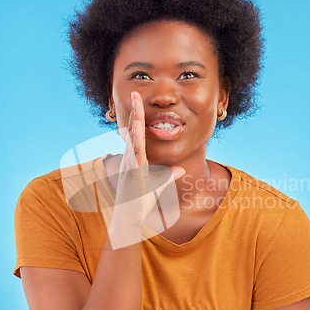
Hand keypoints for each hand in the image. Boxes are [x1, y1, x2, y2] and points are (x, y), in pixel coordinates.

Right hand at [108, 91, 184, 244]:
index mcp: (134, 159)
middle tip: (135, 93)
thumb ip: (169, 176)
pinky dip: (135, 138)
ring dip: (134, 118)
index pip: (136, 134)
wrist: (129, 217)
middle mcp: (129, 158)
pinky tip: (136, 125)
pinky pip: (135, 151)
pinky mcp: (132, 171)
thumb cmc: (140, 202)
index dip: (138, 118)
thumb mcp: (158, 186)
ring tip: (136, 101)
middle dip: (134, 111)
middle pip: (132, 130)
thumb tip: (180, 170)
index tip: (139, 102)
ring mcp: (130, 164)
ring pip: (133, 137)